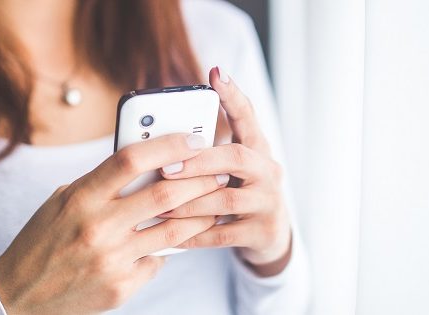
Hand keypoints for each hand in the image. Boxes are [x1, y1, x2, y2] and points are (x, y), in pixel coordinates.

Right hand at [0, 133, 225, 313]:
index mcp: (80, 198)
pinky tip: (178, 240)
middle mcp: (97, 227)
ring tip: (214, 204)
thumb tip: (148, 163)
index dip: (168, 145)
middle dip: (199, 179)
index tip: (192, 139)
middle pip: (164, 194)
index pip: (131, 160)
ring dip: (200, 215)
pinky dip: (169, 249)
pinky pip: (158, 261)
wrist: (19, 296)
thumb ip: (101, 184)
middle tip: (218, 172)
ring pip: (173, 231)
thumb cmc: (43, 241)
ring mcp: (111, 259)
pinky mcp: (121, 286)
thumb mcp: (62, 202)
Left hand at [158, 67, 292, 276]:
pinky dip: (195, 234)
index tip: (216, 74)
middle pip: (237, 157)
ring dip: (190, 202)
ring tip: (160, 205)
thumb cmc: (238, 191)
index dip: (233, 96)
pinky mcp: (262, 231)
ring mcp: (268, 202)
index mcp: (257, 148)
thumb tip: (158, 137)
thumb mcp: (230, 168)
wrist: (269, 235)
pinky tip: (172, 235)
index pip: (247, 116)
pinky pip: (223, 234)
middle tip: (166, 167)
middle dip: (199, 162)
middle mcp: (268, 171)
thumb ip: (206, 151)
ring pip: (226, 200)